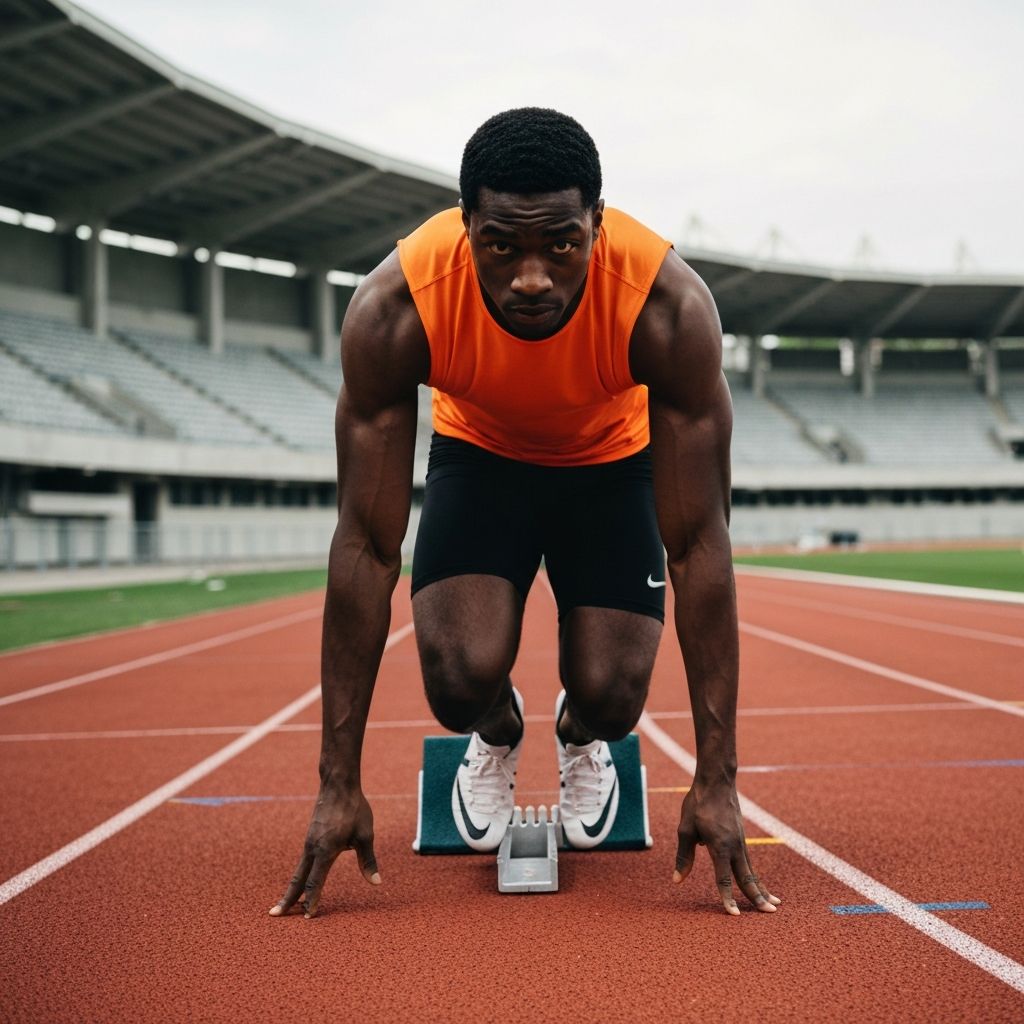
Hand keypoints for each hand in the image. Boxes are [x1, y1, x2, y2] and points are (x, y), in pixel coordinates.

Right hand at [269, 783, 379, 918]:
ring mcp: (309, 841)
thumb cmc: (354, 809)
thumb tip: (376, 882)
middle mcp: (312, 848)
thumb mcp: (365, 835)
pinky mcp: (310, 836)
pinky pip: (303, 860)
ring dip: (292, 887)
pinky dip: (299, 874)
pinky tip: (301, 880)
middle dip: (288, 899)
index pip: (315, 882)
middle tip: (274, 915)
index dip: (312, 900)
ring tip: (285, 903)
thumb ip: (368, 861)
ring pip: (299, 870)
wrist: (338, 784)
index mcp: (325, 850)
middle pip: (298, 879)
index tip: (308, 917)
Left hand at [673, 780, 780, 915]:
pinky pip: (749, 861)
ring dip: (762, 888)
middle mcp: (735, 847)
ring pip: (752, 870)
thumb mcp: (685, 829)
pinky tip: (759, 883)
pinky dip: (756, 875)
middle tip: (770, 913)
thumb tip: (677, 881)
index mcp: (720, 846)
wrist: (716, 781)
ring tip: (774, 904)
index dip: (728, 898)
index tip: (734, 915)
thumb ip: (684, 856)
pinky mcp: (741, 837)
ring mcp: (741, 842)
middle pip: (747, 878)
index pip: (724, 879)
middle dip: (758, 898)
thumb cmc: (698, 804)